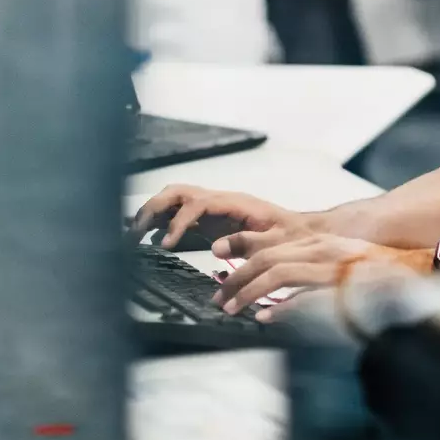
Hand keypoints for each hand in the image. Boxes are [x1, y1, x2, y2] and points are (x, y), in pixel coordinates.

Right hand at [129, 184, 309, 250]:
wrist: (304, 233)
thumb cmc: (293, 237)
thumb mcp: (277, 242)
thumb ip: (249, 243)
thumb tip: (214, 247)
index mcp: (236, 203)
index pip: (198, 203)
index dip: (179, 221)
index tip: (166, 243)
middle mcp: (221, 201)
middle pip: (179, 193)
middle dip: (154, 208)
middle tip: (136, 233)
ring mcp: (214, 209)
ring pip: (176, 199)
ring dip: (154, 212)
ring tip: (135, 234)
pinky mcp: (212, 221)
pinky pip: (181, 215)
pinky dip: (163, 222)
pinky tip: (153, 239)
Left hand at [211, 228, 432, 320]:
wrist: (418, 273)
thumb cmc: (379, 275)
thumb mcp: (338, 265)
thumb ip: (308, 275)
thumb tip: (274, 302)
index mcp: (321, 243)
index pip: (270, 244)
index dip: (241, 251)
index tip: (217, 261)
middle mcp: (324, 249)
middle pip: (268, 258)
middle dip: (237, 278)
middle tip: (219, 297)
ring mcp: (334, 266)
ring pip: (280, 272)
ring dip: (251, 291)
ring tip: (234, 308)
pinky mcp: (344, 286)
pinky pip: (306, 295)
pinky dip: (283, 306)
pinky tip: (267, 316)